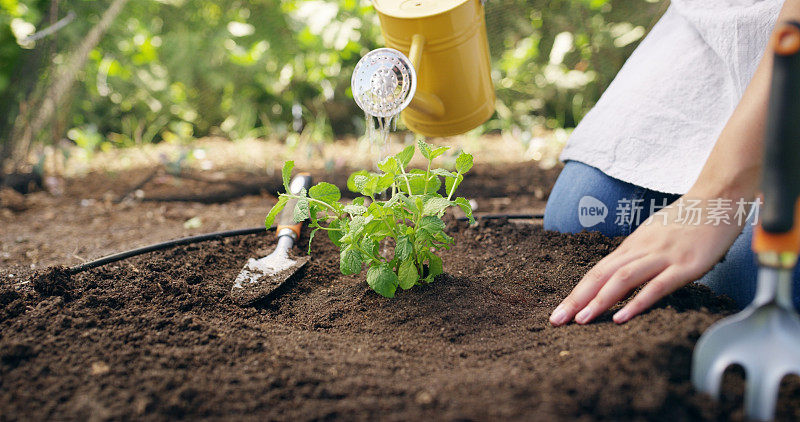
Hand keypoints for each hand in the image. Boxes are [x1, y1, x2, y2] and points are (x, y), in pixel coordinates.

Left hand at [549, 196, 747, 325]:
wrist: (719, 198)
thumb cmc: (687, 221)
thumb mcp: (653, 236)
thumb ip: (636, 256)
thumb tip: (616, 277)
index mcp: (632, 246)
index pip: (596, 271)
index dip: (576, 292)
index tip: (559, 312)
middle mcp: (641, 250)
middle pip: (601, 275)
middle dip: (577, 299)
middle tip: (557, 321)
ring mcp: (663, 256)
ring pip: (623, 279)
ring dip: (600, 301)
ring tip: (582, 321)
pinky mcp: (686, 265)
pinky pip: (657, 285)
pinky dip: (637, 302)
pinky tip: (622, 317)